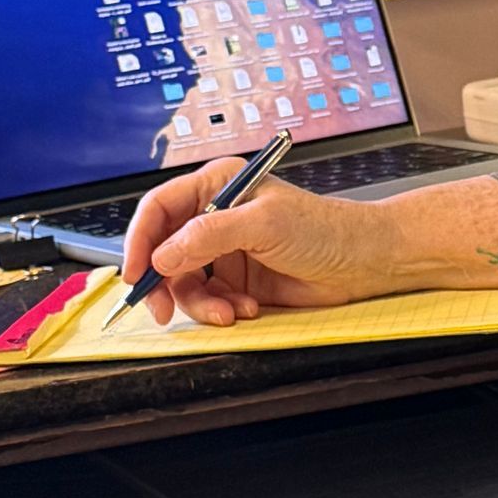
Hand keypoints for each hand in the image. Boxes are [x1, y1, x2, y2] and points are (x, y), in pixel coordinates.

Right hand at [119, 160, 395, 325]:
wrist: (362, 262)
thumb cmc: (323, 230)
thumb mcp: (262, 225)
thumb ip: (208, 236)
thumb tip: (163, 255)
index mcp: (216, 185)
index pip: (158, 209)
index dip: (139, 240)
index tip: (135, 273)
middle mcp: (214, 216)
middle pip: (163, 251)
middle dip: (163, 282)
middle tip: (162, 309)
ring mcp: (224, 251)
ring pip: (184, 282)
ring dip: (200, 303)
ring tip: (229, 312)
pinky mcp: (237, 280)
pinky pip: (208, 300)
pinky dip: (220, 309)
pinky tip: (246, 309)